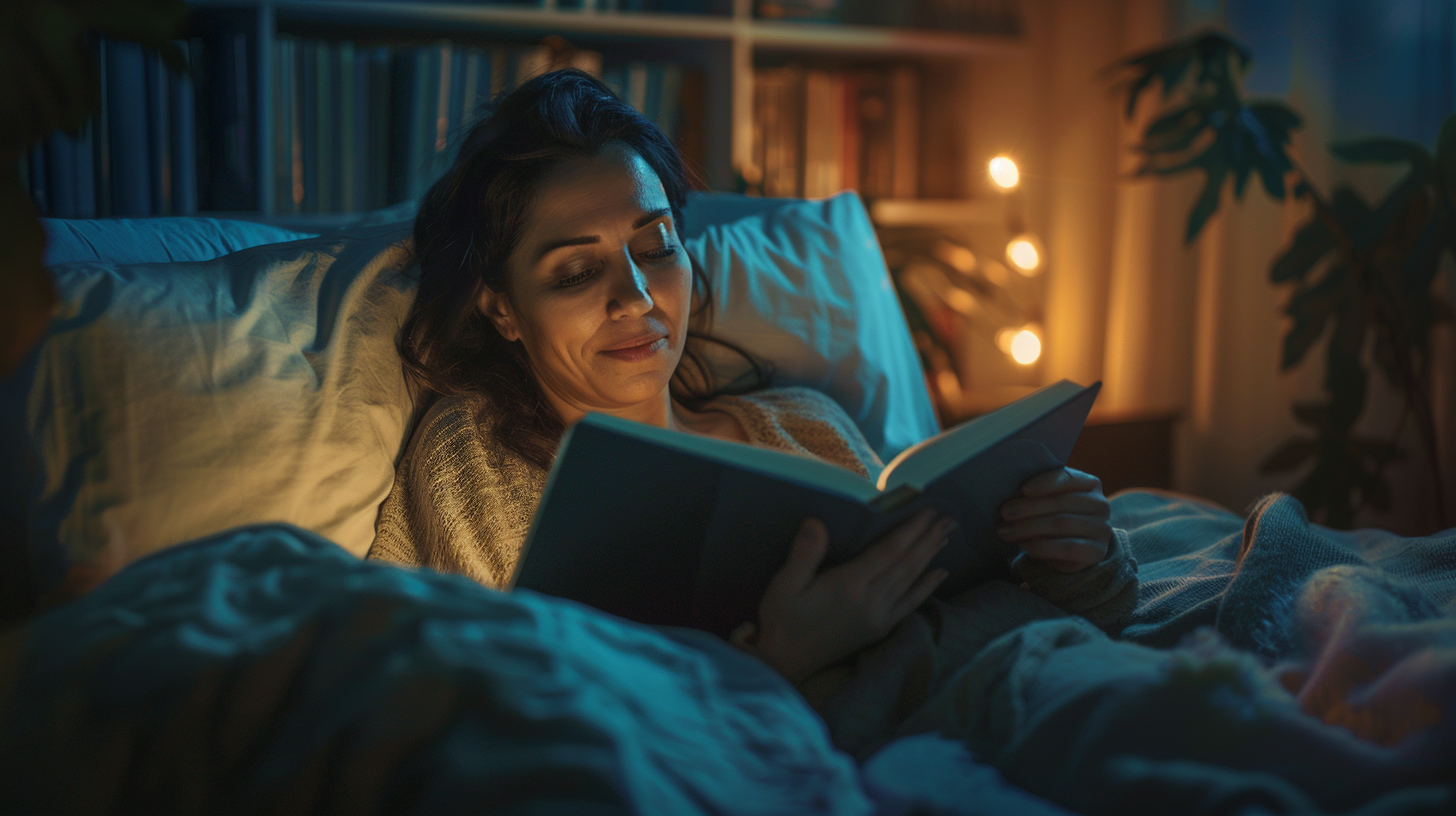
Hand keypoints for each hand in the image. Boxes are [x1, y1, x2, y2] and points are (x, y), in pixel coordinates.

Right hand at [752, 510, 952, 684]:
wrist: (785, 662)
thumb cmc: (782, 619)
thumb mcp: (784, 585)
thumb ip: (803, 554)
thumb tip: (815, 522)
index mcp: (848, 586)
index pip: (888, 552)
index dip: (910, 530)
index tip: (927, 511)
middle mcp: (870, 601)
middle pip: (907, 564)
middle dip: (927, 539)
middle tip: (948, 519)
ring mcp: (878, 617)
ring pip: (911, 580)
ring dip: (930, 556)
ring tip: (947, 535)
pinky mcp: (879, 628)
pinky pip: (910, 604)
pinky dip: (926, 587)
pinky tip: (940, 574)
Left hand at [997, 467, 1111, 572]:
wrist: (1069, 549)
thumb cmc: (1051, 516)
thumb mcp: (1046, 500)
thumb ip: (1035, 493)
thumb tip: (1011, 493)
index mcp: (1090, 484)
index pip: (1069, 478)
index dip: (1046, 483)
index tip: (1023, 489)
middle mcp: (1100, 505)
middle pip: (1062, 503)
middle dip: (1029, 508)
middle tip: (1004, 513)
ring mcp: (1101, 529)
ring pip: (1062, 524)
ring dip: (1029, 527)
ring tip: (1006, 531)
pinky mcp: (1095, 552)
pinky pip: (1067, 547)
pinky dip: (1042, 546)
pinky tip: (1025, 546)